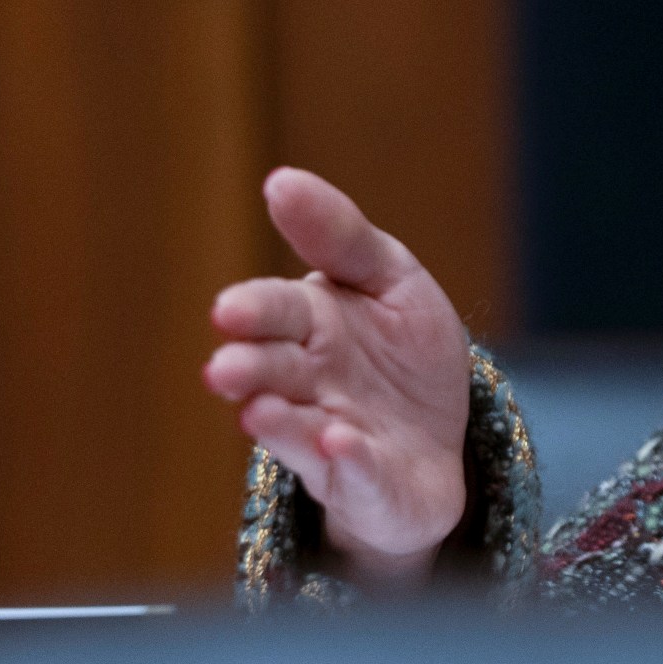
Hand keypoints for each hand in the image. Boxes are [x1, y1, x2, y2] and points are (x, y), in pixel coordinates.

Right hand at [203, 168, 470, 589]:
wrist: (436, 442)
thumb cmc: (402, 353)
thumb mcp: (390, 280)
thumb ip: (342, 236)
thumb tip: (279, 180)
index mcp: (308, 325)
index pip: (275, 311)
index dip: (255, 311)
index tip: (230, 310)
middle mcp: (306, 384)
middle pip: (273, 372)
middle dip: (249, 369)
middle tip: (226, 368)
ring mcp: (327, 437)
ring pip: (295, 428)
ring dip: (279, 422)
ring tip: (259, 411)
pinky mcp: (360, 483)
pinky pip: (354, 474)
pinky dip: (348, 461)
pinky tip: (340, 441)